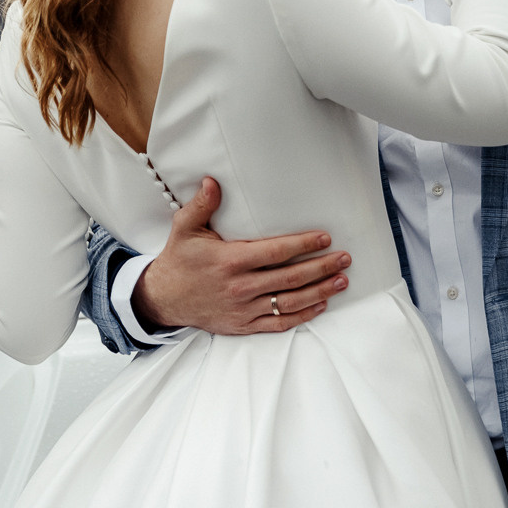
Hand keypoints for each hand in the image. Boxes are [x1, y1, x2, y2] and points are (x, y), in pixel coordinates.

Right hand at [133, 177, 350, 334]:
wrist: (162, 300)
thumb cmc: (178, 261)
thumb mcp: (184, 228)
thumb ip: (201, 204)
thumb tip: (213, 181)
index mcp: (229, 260)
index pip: (275, 252)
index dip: (302, 245)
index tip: (324, 238)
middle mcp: (240, 287)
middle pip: (290, 277)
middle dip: (322, 267)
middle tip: (344, 258)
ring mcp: (243, 309)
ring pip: (290, 302)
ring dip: (320, 291)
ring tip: (341, 281)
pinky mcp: (243, 325)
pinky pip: (278, 323)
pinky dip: (302, 316)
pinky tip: (320, 305)